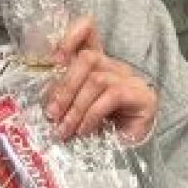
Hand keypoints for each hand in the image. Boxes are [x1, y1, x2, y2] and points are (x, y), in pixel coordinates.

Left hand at [40, 17, 159, 144]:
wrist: (126, 156)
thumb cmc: (98, 131)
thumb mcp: (74, 109)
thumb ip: (62, 96)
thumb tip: (46, 98)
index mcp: (97, 65)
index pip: (88, 31)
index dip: (71, 35)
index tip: (54, 58)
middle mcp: (114, 67)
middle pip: (88, 58)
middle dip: (65, 86)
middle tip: (52, 113)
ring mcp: (130, 80)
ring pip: (97, 79)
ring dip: (76, 107)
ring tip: (65, 129)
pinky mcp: (142, 96)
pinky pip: (112, 95)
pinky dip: (92, 115)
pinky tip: (84, 131)